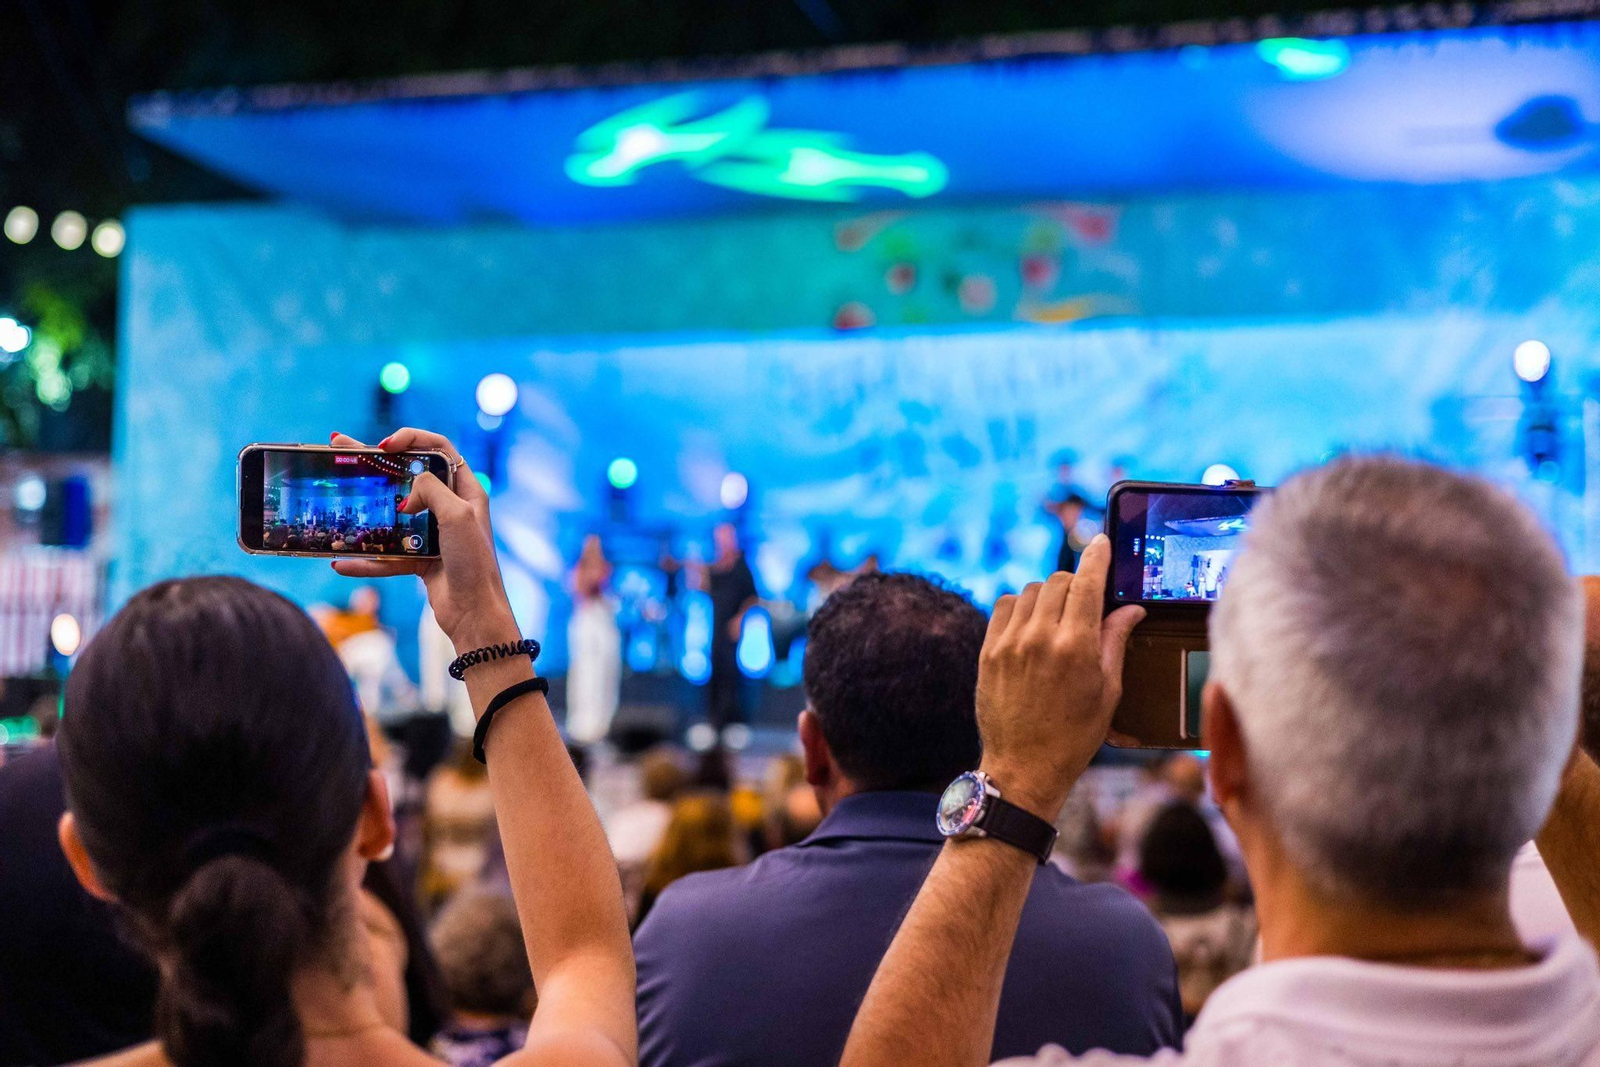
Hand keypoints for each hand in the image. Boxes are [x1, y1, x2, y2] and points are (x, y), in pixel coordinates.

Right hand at [328, 429, 517, 652]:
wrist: (475, 614)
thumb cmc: (474, 562)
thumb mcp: (457, 515)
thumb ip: (431, 490)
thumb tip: (407, 495)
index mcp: (466, 491)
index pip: (439, 449)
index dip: (411, 439)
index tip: (384, 446)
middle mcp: (451, 508)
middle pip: (409, 477)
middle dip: (376, 465)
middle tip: (342, 449)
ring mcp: (434, 534)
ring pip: (393, 516)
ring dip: (365, 513)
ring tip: (336, 502)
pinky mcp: (421, 560)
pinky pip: (388, 555)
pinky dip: (367, 561)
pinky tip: (342, 564)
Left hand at [976, 536, 1144, 819]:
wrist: (1023, 767)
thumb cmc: (1074, 735)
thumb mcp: (1108, 691)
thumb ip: (1116, 642)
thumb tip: (1130, 609)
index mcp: (1076, 646)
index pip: (1088, 582)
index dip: (1097, 557)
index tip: (1102, 542)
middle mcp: (1040, 637)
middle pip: (1059, 582)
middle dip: (1076, 584)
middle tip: (1085, 603)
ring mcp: (1010, 643)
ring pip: (1030, 590)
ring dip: (1047, 595)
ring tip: (1058, 619)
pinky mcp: (988, 651)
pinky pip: (1004, 605)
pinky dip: (1020, 606)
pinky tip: (1030, 624)